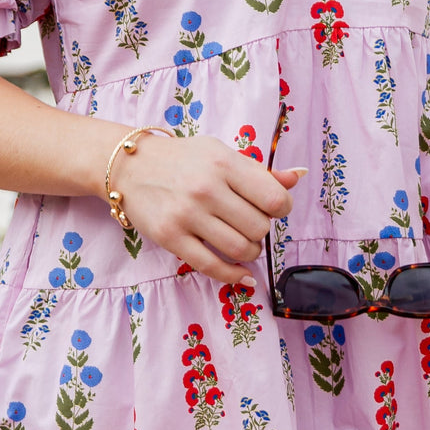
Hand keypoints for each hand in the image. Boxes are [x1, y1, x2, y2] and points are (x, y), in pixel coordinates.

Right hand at [115, 133, 302, 283]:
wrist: (130, 165)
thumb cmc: (184, 159)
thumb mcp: (221, 154)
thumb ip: (259, 171)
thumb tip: (299, 176)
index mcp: (224, 163)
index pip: (274, 198)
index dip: (281, 208)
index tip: (272, 208)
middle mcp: (206, 188)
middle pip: (259, 227)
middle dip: (260, 230)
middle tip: (248, 222)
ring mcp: (187, 214)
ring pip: (240, 249)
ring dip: (249, 252)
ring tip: (241, 242)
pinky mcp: (170, 237)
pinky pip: (212, 266)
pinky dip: (234, 275)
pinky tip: (242, 274)